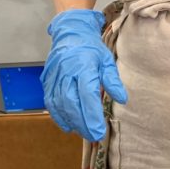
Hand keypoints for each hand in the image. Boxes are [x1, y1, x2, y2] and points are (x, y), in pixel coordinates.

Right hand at [42, 9, 126, 141]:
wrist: (70, 31)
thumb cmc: (90, 47)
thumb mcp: (106, 60)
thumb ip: (112, 80)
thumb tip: (122, 99)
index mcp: (83, 66)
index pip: (87, 95)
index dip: (92, 116)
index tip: (99, 132)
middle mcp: (66, 72)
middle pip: (71, 102)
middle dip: (82, 123)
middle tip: (93, 136)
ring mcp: (54, 75)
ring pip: (59, 103)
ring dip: (70, 120)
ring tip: (82, 132)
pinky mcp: (47, 79)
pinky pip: (50, 100)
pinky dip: (57, 114)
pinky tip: (66, 124)